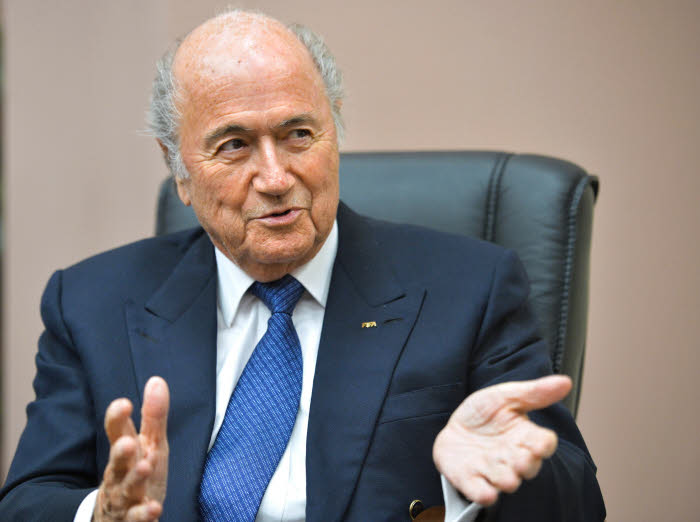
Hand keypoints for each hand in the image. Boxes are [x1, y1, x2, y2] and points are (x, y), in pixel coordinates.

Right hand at [94, 377, 169, 521]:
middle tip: (127, 442)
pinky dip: (143, 515)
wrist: (118, 516)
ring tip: (145, 467)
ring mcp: (124, 499)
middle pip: (117, 463)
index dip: (117, 419)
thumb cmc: (137, 472)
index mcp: (125, 452)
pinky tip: (154, 509)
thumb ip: (153, 416)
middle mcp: (119, 474)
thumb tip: (157, 380)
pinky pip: (135, 519)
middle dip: (120, 452)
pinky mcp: (130, 520)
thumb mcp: (150, 444)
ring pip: (126, 490)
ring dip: (135, 479)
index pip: (117, 433)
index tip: (124, 403)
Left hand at [433, 375, 570, 505]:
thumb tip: (566, 381)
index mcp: (526, 437)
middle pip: (528, 466)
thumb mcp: (506, 396)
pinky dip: (483, 493)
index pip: (544, 444)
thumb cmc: (485, 413)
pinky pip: (481, 493)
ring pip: (507, 481)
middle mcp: (513, 458)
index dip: (543, 445)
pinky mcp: (471, 481)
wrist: (453, 426)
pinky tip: (484, 490)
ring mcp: (492, 472)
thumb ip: (534, 392)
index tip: (539, 441)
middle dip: (525, 464)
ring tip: (501, 472)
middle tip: (518, 458)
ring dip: (505, 478)